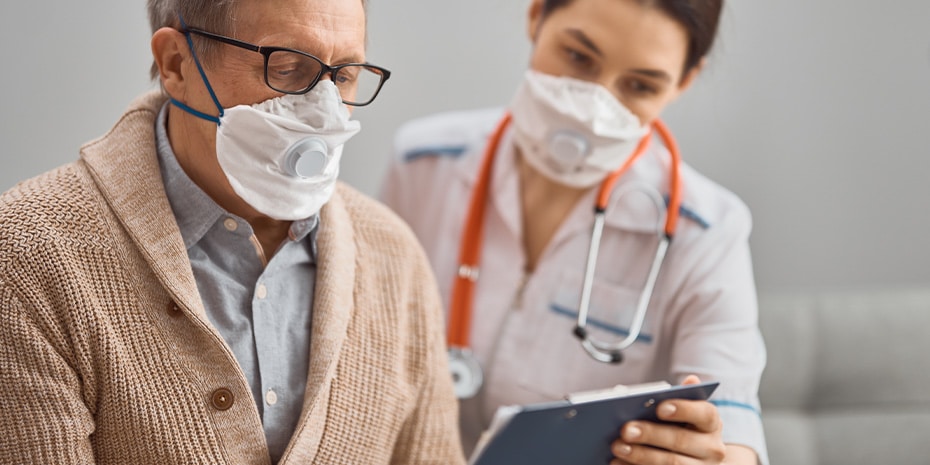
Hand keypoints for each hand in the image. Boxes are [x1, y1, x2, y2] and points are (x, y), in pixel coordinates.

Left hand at [609, 375, 725, 464]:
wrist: (694, 461)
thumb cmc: (683, 428)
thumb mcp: (685, 412)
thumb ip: (682, 397)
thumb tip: (691, 380)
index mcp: (711, 424)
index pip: (705, 413)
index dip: (683, 409)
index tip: (659, 408)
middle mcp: (712, 448)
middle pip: (681, 440)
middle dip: (651, 434)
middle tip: (625, 429)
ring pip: (671, 463)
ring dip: (640, 455)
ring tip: (618, 447)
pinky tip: (618, 462)